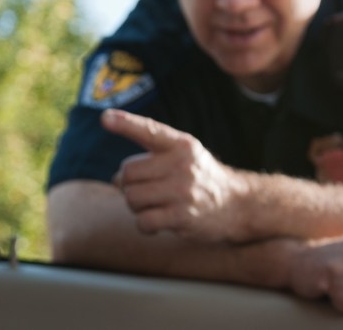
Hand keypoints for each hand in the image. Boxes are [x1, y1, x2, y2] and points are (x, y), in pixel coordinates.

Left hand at [105, 108, 245, 241]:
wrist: (237, 205)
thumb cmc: (198, 177)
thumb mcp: (184, 153)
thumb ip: (150, 156)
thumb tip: (115, 179)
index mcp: (181, 144)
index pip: (149, 130)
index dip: (125, 123)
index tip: (105, 117)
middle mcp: (182, 164)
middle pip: (127, 173)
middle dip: (128, 184)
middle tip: (147, 189)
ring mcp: (182, 191)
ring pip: (131, 198)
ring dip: (135, 206)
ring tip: (154, 204)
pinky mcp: (182, 217)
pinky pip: (143, 221)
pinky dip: (145, 225)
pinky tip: (157, 221)